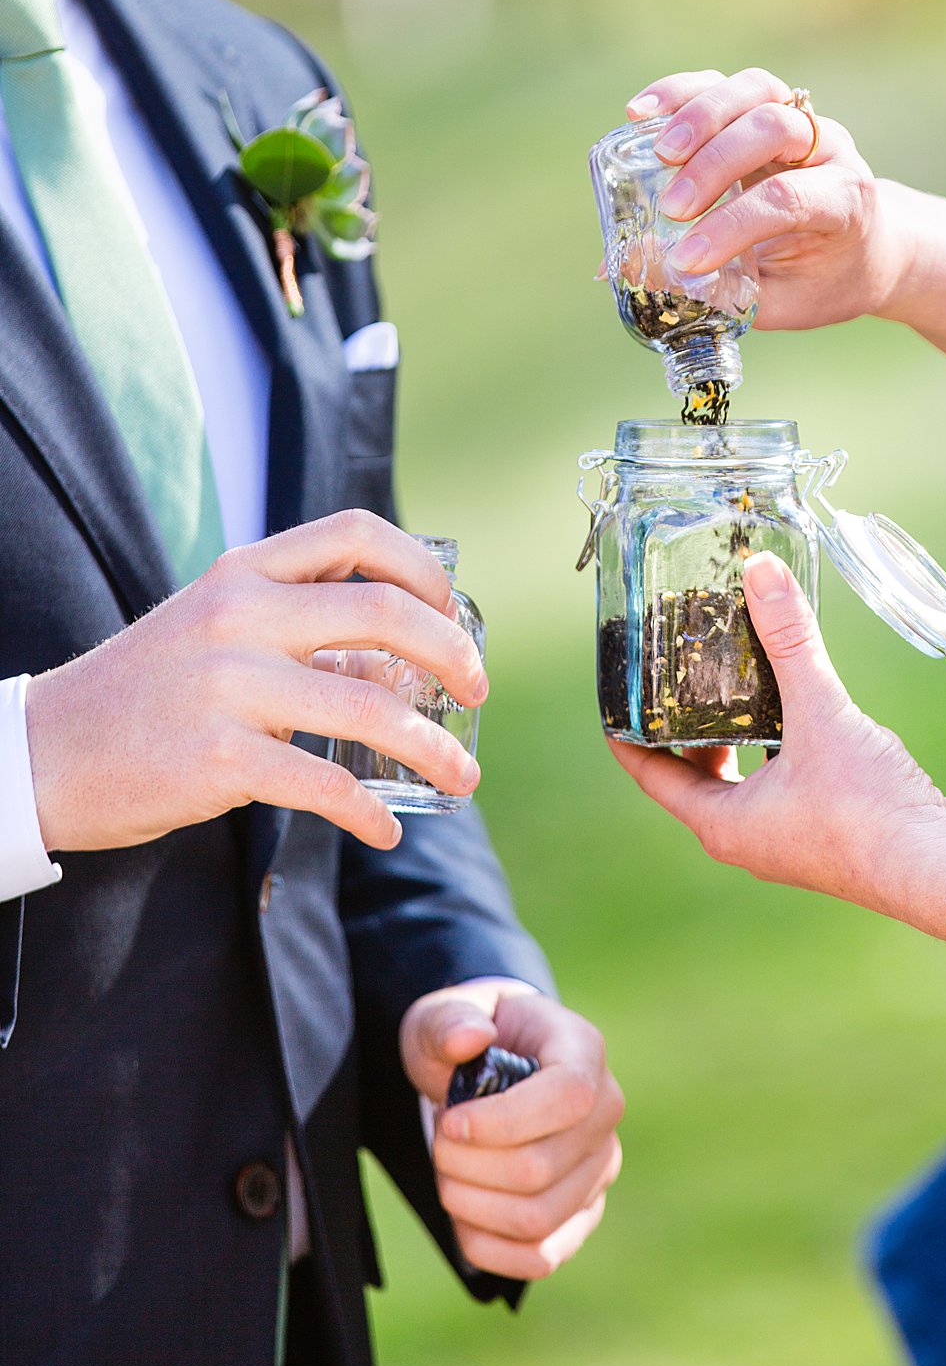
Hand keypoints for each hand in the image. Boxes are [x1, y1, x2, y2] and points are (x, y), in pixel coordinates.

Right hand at [26, 510, 487, 853]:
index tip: (451, 611)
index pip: (357, 534)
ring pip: (369, 705)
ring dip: (434, 747)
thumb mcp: (218, 629)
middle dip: (451, 653)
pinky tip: (386, 831)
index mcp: (245, 572)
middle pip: (384, 612)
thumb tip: (404, 657)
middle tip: (480, 690)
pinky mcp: (217, 760)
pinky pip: (323, 785)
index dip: (421, 567)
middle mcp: (240, 616)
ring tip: (464, 778)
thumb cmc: (150, 691)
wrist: (46, 752)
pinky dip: (368, 812)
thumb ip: (301, 628)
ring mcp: (228, 686)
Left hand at [402, 979, 623, 1281]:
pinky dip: (489, 1248)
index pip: (568, 1098)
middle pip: (540, 1168)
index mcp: (583, 1050)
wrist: (489, 1068)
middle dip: (467, 1166)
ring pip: (537, 1218)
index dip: (502, 1122)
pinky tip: (462, 1217)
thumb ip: (448, 1021)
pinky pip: (542, 1257)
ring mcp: (600, 1167)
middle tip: (438, 1143)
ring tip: (449, 1172)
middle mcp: (606, 1110)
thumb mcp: (446, 1014)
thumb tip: (470, 1038)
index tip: (450, 1122)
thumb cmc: (470, 1037)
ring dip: (471, 1206)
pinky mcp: (583, 1213)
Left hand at [610, 553, 945, 907]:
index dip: (628, 732)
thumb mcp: (819, 712)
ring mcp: (787, 838)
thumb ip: (790, 641)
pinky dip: (780, 743)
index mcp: (721, 823)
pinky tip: (804, 708)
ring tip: (742, 677)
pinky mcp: (827, 829)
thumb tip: (760, 571)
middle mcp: (746, 837)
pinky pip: (784, 780)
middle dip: (689, 722)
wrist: (936, 865)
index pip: (650, 772)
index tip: (616, 693)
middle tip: (686, 670)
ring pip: (744, 777)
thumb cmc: (866, 807)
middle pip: (697, 774)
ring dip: (739, 731)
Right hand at [624, 67, 909, 329]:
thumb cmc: (827, 279)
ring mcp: (801, 119)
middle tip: (672, 207)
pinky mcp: (766, 107)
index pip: (787, 197)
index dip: (733, 225)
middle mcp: (829, 148)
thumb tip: (654, 280)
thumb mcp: (793, 303)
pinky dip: (682, 92)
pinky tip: (641, 113)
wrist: (868, 244)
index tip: (687, 258)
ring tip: (659, 152)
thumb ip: (731, 295)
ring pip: (756, 89)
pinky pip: (725, 83)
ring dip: (700, 116)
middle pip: (774, 127)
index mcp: (845, 200)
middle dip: (715, 164)